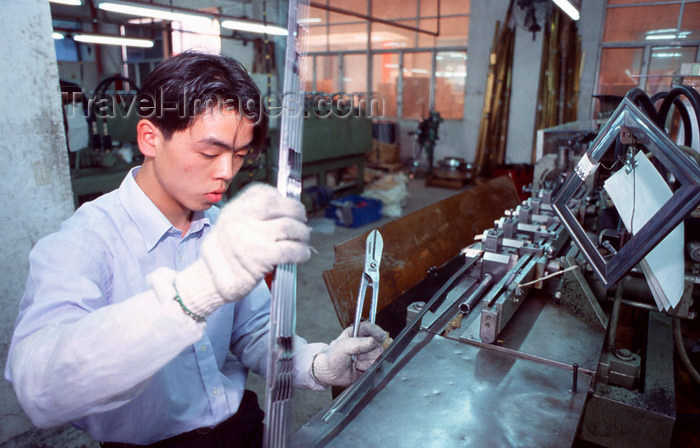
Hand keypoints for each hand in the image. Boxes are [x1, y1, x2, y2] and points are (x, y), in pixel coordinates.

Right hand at [174, 183, 311, 316]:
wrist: (209, 279)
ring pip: (290, 227)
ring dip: (302, 234)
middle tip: (301, 222)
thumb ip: (254, 214)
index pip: (264, 192)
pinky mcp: (261, 257)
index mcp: (235, 208)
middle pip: (281, 206)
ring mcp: (251, 237)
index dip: (282, 199)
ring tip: (302, 240)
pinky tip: (302, 255)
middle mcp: (242, 218)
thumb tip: (289, 210)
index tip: (289, 209)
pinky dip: (302, 252)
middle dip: (297, 213)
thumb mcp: (231, 223)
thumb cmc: (227, 252)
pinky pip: (291, 249)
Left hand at [311, 322, 387, 387]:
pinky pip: (376, 364)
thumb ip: (356, 343)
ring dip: (366, 360)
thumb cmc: (333, 358)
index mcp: (356, 332)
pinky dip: (367, 367)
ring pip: (377, 354)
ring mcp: (368, 353)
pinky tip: (358, 367)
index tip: (379, 336)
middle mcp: (364, 342)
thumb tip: (372, 341)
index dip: (376, 331)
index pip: (370, 327)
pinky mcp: (370, 363)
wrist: (331, 375)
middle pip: (377, 342)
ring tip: (355, 362)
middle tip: (356, 354)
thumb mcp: (341, 346)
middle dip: (367, 350)